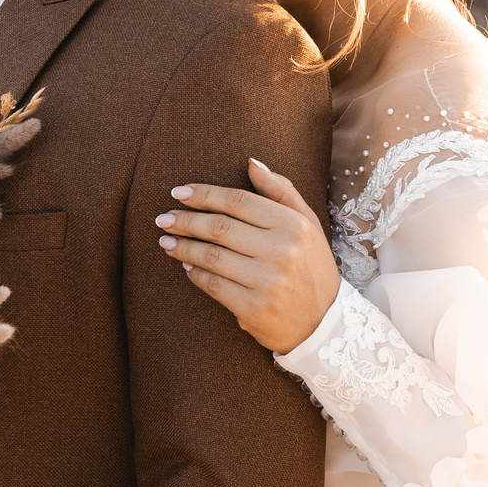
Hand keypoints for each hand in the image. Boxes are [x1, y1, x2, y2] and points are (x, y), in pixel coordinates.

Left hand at [160, 159, 337, 352]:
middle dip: (185, 220)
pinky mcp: (253, 309)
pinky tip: (186, 265)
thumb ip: (281, 191)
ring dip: (183, 246)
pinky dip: (195, 273)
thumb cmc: (311, 266)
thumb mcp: (307, 224)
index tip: (180, 193)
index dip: (205, 194)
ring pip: (211, 256)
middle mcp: (282, 252)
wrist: (323, 324)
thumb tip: (252, 163)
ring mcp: (267, 282)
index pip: (239, 201)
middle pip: (220, 227)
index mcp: (294, 226)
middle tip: (164, 218)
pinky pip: (213, 285)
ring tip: (166, 241)